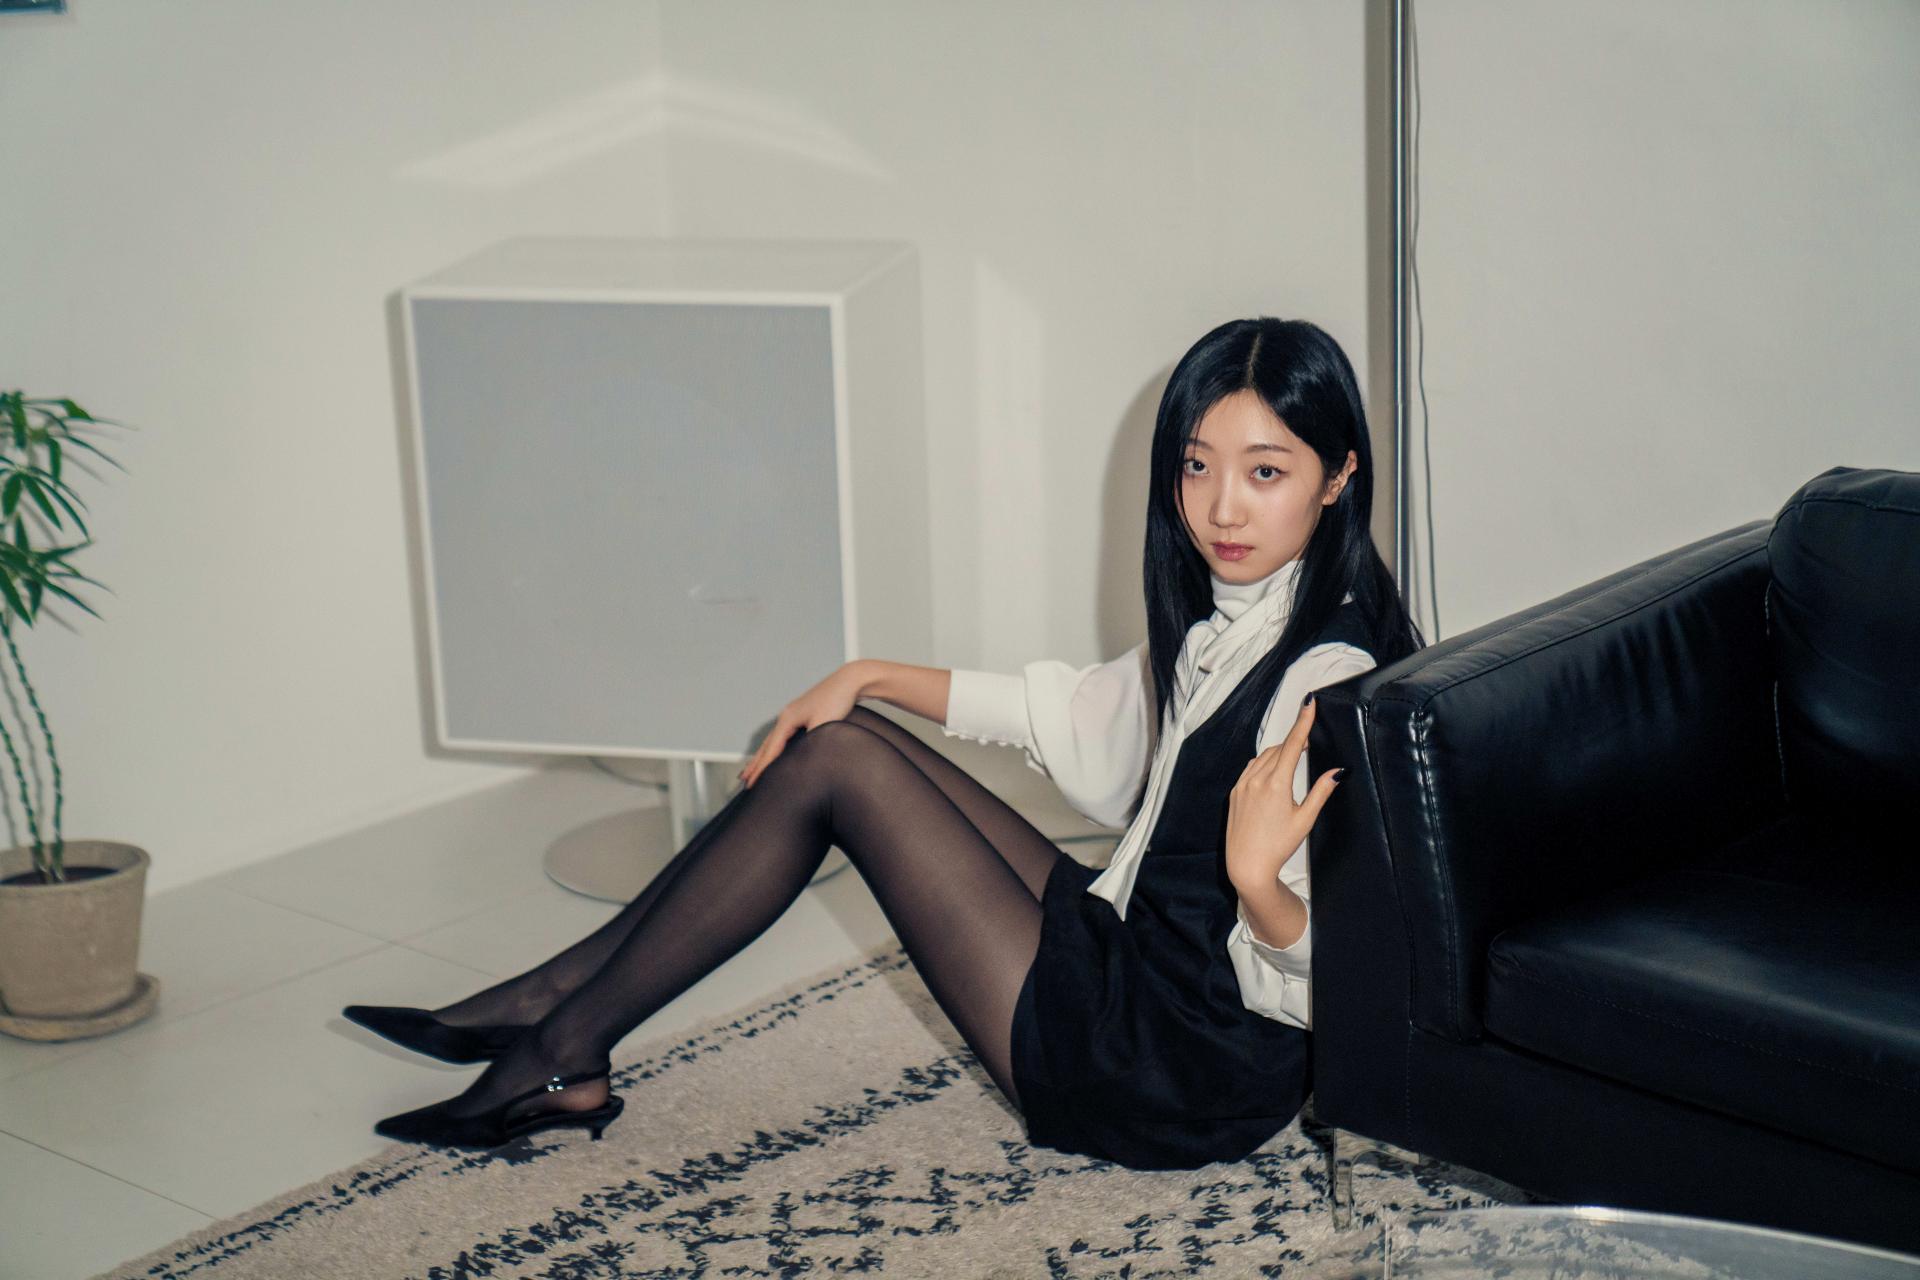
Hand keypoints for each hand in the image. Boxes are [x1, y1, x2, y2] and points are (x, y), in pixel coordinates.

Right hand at [736, 663, 868, 788]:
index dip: (761, 769)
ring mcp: (794, 714)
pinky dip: (775, 746)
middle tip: (744, 780)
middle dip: (755, 764)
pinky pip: (783, 735)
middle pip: (766, 745)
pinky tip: (777, 750)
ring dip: (762, 755)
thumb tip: (801, 759)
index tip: (752, 784)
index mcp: (788, 719)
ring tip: (753, 768)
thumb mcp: (823, 723)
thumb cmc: (837, 699)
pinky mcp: (803, 714)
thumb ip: (810, 741)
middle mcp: (787, 716)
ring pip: (773, 739)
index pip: (770, 750)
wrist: (850, 680)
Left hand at [1223, 694, 1343, 890]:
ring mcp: (1242, 785)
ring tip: (1294, 757)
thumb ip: (1321, 792)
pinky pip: (1250, 768)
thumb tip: (1338, 771)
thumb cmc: (1278, 846)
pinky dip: (1264, 763)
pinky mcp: (1234, 793)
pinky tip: (1272, 772)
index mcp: (1276, 784)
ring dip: (1279, 752)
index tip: (1309, 702)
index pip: (1293, 744)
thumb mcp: (1305, 819)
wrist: (1247, 865)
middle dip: (1295, 741)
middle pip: (1279, 749)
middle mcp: (1257, 780)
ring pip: (1263, 757)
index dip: (1303, 721)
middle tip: (1311, 742)